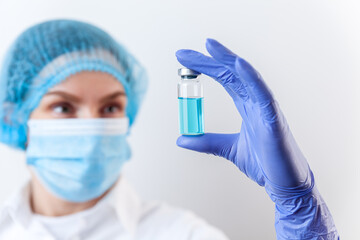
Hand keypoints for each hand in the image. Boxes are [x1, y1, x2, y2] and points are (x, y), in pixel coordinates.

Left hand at [176, 39, 338, 238]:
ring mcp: (266, 109)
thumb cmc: (264, 165)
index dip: (206, 67)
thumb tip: (182, 138)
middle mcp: (256, 102)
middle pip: (231, 73)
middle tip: (184, 53)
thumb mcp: (228, 149)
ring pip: (247, 78)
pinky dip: (252, 78)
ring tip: (209, 47)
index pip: (225, 79)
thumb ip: (207, 142)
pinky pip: (263, 95)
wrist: (282, 185)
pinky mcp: (274, 120)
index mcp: (247, 106)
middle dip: (208, 60)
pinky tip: (238, 64)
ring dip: (228, 60)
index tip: (185, 60)